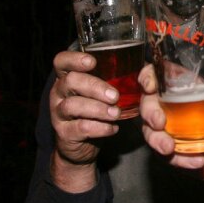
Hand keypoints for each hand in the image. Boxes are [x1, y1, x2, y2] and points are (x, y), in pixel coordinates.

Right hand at [49, 50, 120, 175]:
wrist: (82, 144)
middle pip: (70, 81)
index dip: (74, 58)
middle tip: (115, 96)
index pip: (61, 61)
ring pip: (72, 106)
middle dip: (94, 86)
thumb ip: (119, 77)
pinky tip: (113, 128)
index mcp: (68, 76)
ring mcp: (58, 113)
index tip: (92, 62)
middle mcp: (58, 92)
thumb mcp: (103, 90)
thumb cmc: (97, 108)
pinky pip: (80, 128)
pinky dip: (100, 128)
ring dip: (98, 109)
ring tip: (116, 113)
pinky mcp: (64, 133)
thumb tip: (146, 71)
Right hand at [139, 65, 203, 182]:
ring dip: (156, 140)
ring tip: (170, 149)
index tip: (150, 85)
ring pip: (149, 131)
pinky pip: (164, 155)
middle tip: (160, 122)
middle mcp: (173, 108)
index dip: (149, 76)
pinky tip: (196, 161)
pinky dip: (179, 159)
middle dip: (149, 112)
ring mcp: (169, 131)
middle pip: (147, 103)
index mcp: (188, 90)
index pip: (160, 75)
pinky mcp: (171, 152)